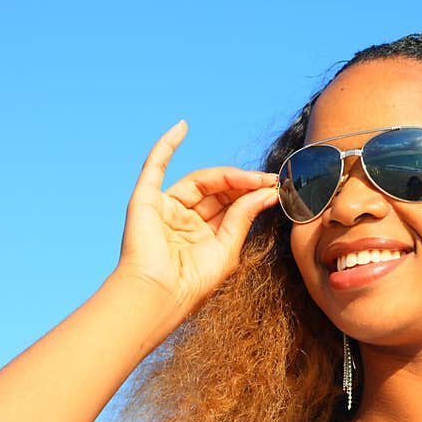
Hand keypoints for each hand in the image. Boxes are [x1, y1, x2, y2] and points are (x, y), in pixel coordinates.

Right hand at [113, 120, 278, 310]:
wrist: (160, 294)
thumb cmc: (193, 282)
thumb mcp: (228, 246)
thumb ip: (243, 216)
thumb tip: (267, 191)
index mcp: (203, 234)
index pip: (231, 205)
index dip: (252, 194)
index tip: (276, 188)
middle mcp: (184, 219)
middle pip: (218, 190)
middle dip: (244, 183)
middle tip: (270, 180)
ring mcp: (164, 208)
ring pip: (199, 180)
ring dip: (227, 174)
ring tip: (253, 177)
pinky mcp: (145, 200)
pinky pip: (154, 166)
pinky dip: (166, 145)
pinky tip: (183, 127)